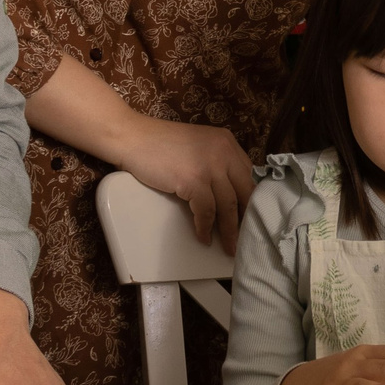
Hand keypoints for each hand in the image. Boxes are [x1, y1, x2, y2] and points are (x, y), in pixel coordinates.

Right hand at [120, 115, 256, 252]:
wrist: (133, 138)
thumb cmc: (161, 144)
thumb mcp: (198, 146)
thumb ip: (216, 162)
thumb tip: (228, 192)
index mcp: (228, 142)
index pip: (249, 175)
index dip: (251, 199)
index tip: (251, 217)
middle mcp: (224, 152)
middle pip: (245, 192)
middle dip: (246, 218)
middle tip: (246, 237)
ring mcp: (210, 166)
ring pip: (228, 205)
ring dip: (229, 230)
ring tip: (229, 247)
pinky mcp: (193, 181)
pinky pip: (206, 211)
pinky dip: (205, 227)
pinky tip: (203, 237)